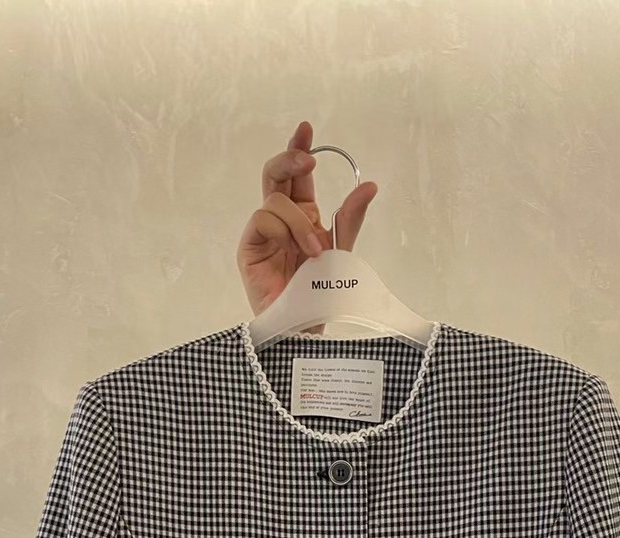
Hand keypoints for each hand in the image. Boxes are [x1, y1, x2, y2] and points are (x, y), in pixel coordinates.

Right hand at [236, 119, 378, 318]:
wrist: (304, 327)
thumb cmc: (320, 295)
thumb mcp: (342, 251)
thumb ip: (350, 218)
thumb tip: (370, 185)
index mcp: (302, 216)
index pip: (297, 176)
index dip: (299, 150)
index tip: (306, 129)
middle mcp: (281, 221)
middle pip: (275, 174)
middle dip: (291, 159)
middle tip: (309, 162)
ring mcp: (263, 233)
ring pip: (275, 200)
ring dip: (300, 222)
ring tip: (314, 252)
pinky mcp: (249, 247)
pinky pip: (263, 218)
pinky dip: (284, 232)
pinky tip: (294, 254)